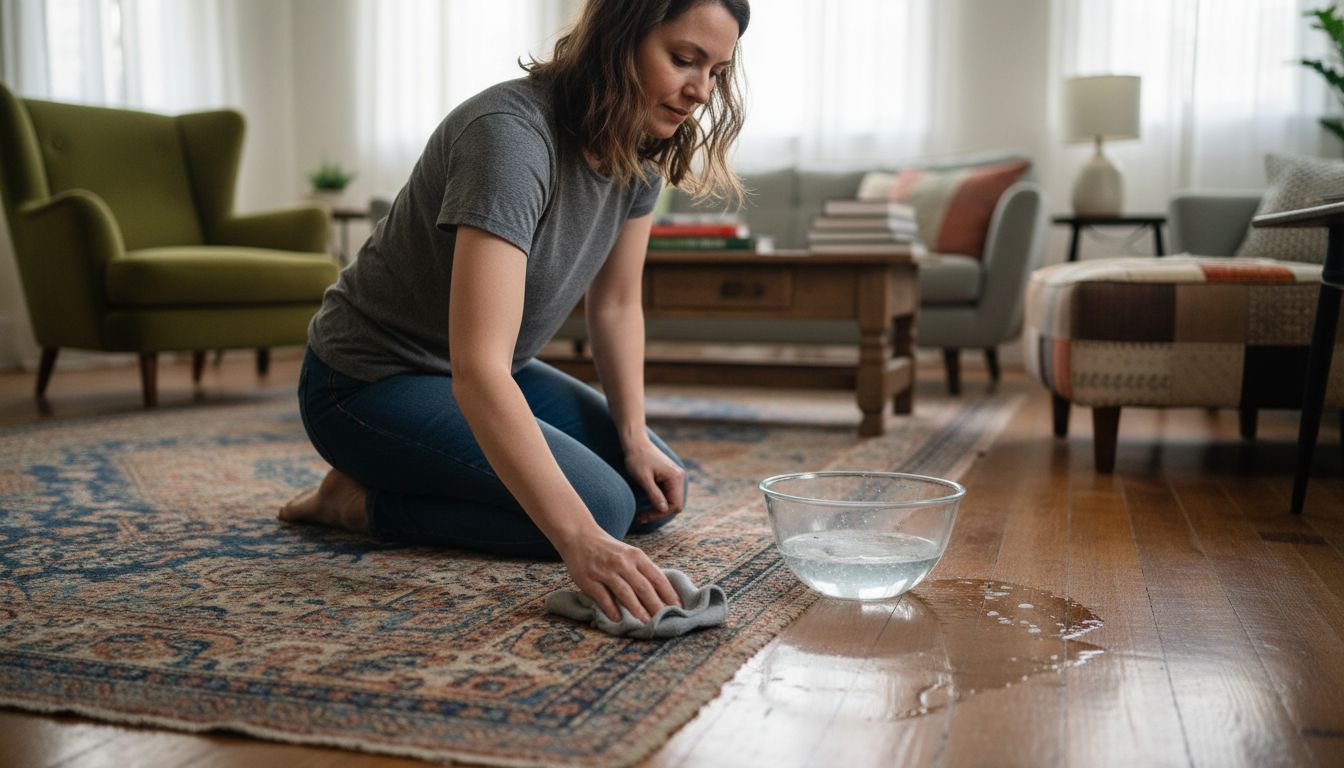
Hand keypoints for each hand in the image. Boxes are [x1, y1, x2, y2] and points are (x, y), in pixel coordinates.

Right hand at [555, 529, 682, 622]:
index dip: (668, 594)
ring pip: (625, 593)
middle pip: (643, 587)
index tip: (677, 608)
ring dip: (637, 609)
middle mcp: (622, 562)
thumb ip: (642, 570)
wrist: (579, 536)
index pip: (657, 577)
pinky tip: (618, 619)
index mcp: (636, 555)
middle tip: (664, 619)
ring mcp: (605, 571)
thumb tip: (661, 594)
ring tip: (645, 622)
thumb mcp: (629, 553)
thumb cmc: (609, 549)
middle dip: (655, 605)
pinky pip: (603, 597)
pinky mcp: (589, 579)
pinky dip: (611, 609)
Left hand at [624, 438, 685, 517]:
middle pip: (675, 504)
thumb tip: (664, 510)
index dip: (660, 513)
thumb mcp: (643, 479)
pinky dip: (659, 501)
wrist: (635, 442)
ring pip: (672, 501)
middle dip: (659, 512)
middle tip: (641, 517)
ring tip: (643, 513)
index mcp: (675, 477)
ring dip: (658, 508)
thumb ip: (654, 494)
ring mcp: (675, 476)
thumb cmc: (637, 458)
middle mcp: (679, 477)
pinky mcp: (670, 476)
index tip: (644, 516)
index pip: (675, 505)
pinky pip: (668, 494)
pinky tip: (647, 503)